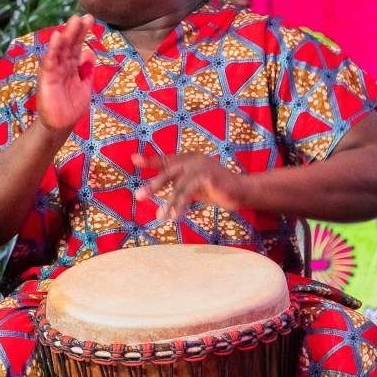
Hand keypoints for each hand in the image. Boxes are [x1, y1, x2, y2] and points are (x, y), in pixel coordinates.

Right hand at [37, 14, 95, 132]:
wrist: (61, 126)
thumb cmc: (71, 106)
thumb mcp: (84, 86)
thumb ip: (87, 70)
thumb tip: (90, 52)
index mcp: (71, 66)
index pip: (77, 46)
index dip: (82, 33)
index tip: (89, 18)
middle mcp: (61, 66)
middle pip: (69, 45)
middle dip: (75, 31)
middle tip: (82, 16)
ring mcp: (53, 72)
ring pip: (60, 51)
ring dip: (65, 36)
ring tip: (72, 22)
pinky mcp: (46, 79)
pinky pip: (49, 63)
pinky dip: (52, 50)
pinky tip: (56, 38)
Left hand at [134, 152, 248, 221]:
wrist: (242, 192)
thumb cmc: (216, 189)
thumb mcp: (192, 186)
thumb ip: (176, 185)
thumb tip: (154, 190)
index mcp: (189, 159)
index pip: (166, 160)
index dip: (150, 160)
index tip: (134, 159)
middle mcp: (194, 160)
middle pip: (169, 171)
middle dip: (154, 185)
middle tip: (139, 196)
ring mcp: (202, 167)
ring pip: (179, 186)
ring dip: (169, 203)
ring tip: (160, 217)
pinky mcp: (209, 177)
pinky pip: (190, 193)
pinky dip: (181, 205)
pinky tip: (176, 216)